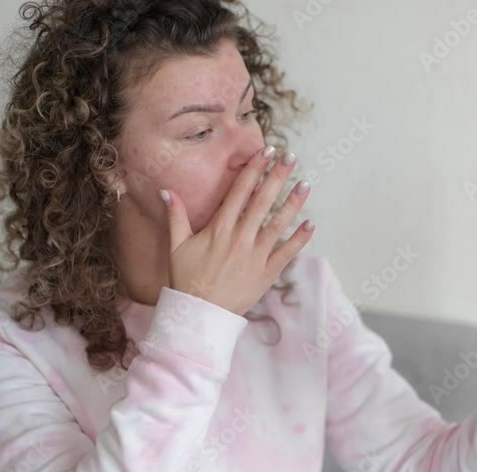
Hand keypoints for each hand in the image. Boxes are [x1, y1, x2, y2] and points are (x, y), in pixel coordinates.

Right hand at [161, 145, 313, 315]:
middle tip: (291, 158)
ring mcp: (256, 255)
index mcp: (220, 228)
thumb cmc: (187, 279)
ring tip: (306, 184)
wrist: (200, 314)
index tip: (266, 152)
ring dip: (293, 202)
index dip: (254, 169)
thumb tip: (166, 191)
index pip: (240, 191)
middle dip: (278, 176)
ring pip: (279, 223)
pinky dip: (300, 238)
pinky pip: (287, 252)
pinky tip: (310, 224)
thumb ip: (175, 216)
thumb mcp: (177, 246)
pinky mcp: (267, 273)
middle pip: (263, 201)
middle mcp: (240, 237)